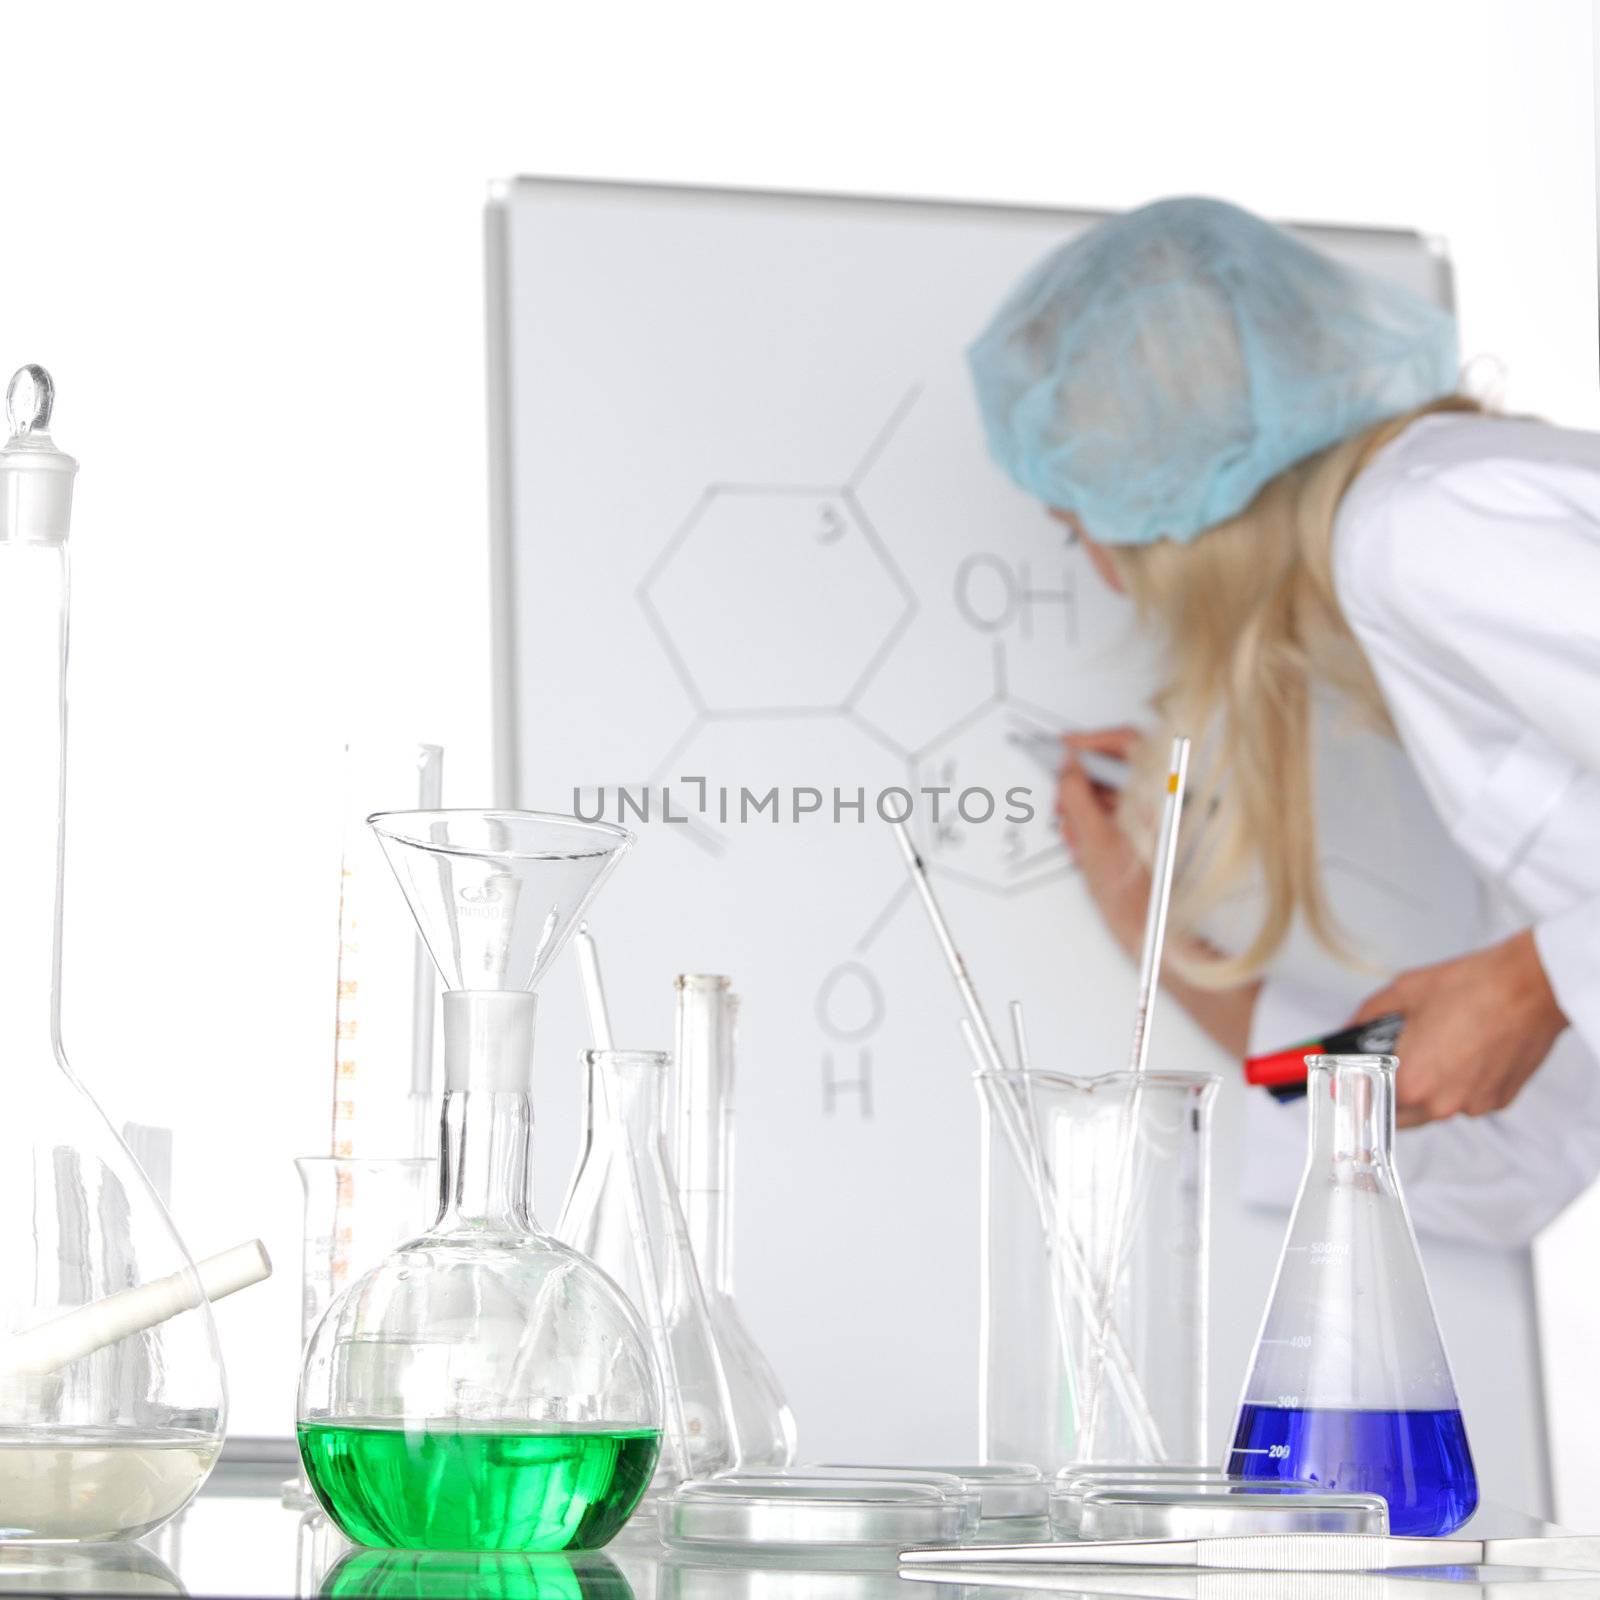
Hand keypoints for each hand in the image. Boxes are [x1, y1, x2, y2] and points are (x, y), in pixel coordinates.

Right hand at [1056, 727, 1147, 957]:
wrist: (1147, 926)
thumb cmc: (1131, 892)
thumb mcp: (1093, 837)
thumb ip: (1077, 794)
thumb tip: (1068, 764)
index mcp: (1157, 793)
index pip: (1126, 742)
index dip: (1091, 740)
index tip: (1065, 747)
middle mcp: (1160, 799)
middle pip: (1116, 766)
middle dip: (1082, 780)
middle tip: (1062, 795)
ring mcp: (1154, 814)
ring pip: (1111, 789)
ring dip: (1084, 803)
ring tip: (1073, 828)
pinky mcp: (1144, 828)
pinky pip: (1114, 808)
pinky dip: (1093, 818)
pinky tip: (1083, 838)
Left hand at [1348, 930, 1568, 1127]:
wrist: (1528, 987)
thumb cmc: (1468, 988)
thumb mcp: (1401, 993)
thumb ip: (1365, 1018)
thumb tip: (1345, 1032)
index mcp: (1411, 1083)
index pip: (1368, 1104)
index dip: (1356, 1090)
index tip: (1346, 1082)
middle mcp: (1442, 1104)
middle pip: (1399, 1114)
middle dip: (1387, 1092)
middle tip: (1384, 1065)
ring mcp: (1474, 1106)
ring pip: (1435, 1107)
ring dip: (1425, 1087)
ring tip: (1431, 1049)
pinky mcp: (1500, 1101)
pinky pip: (1466, 1099)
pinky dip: (1457, 1082)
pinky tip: (1461, 1052)